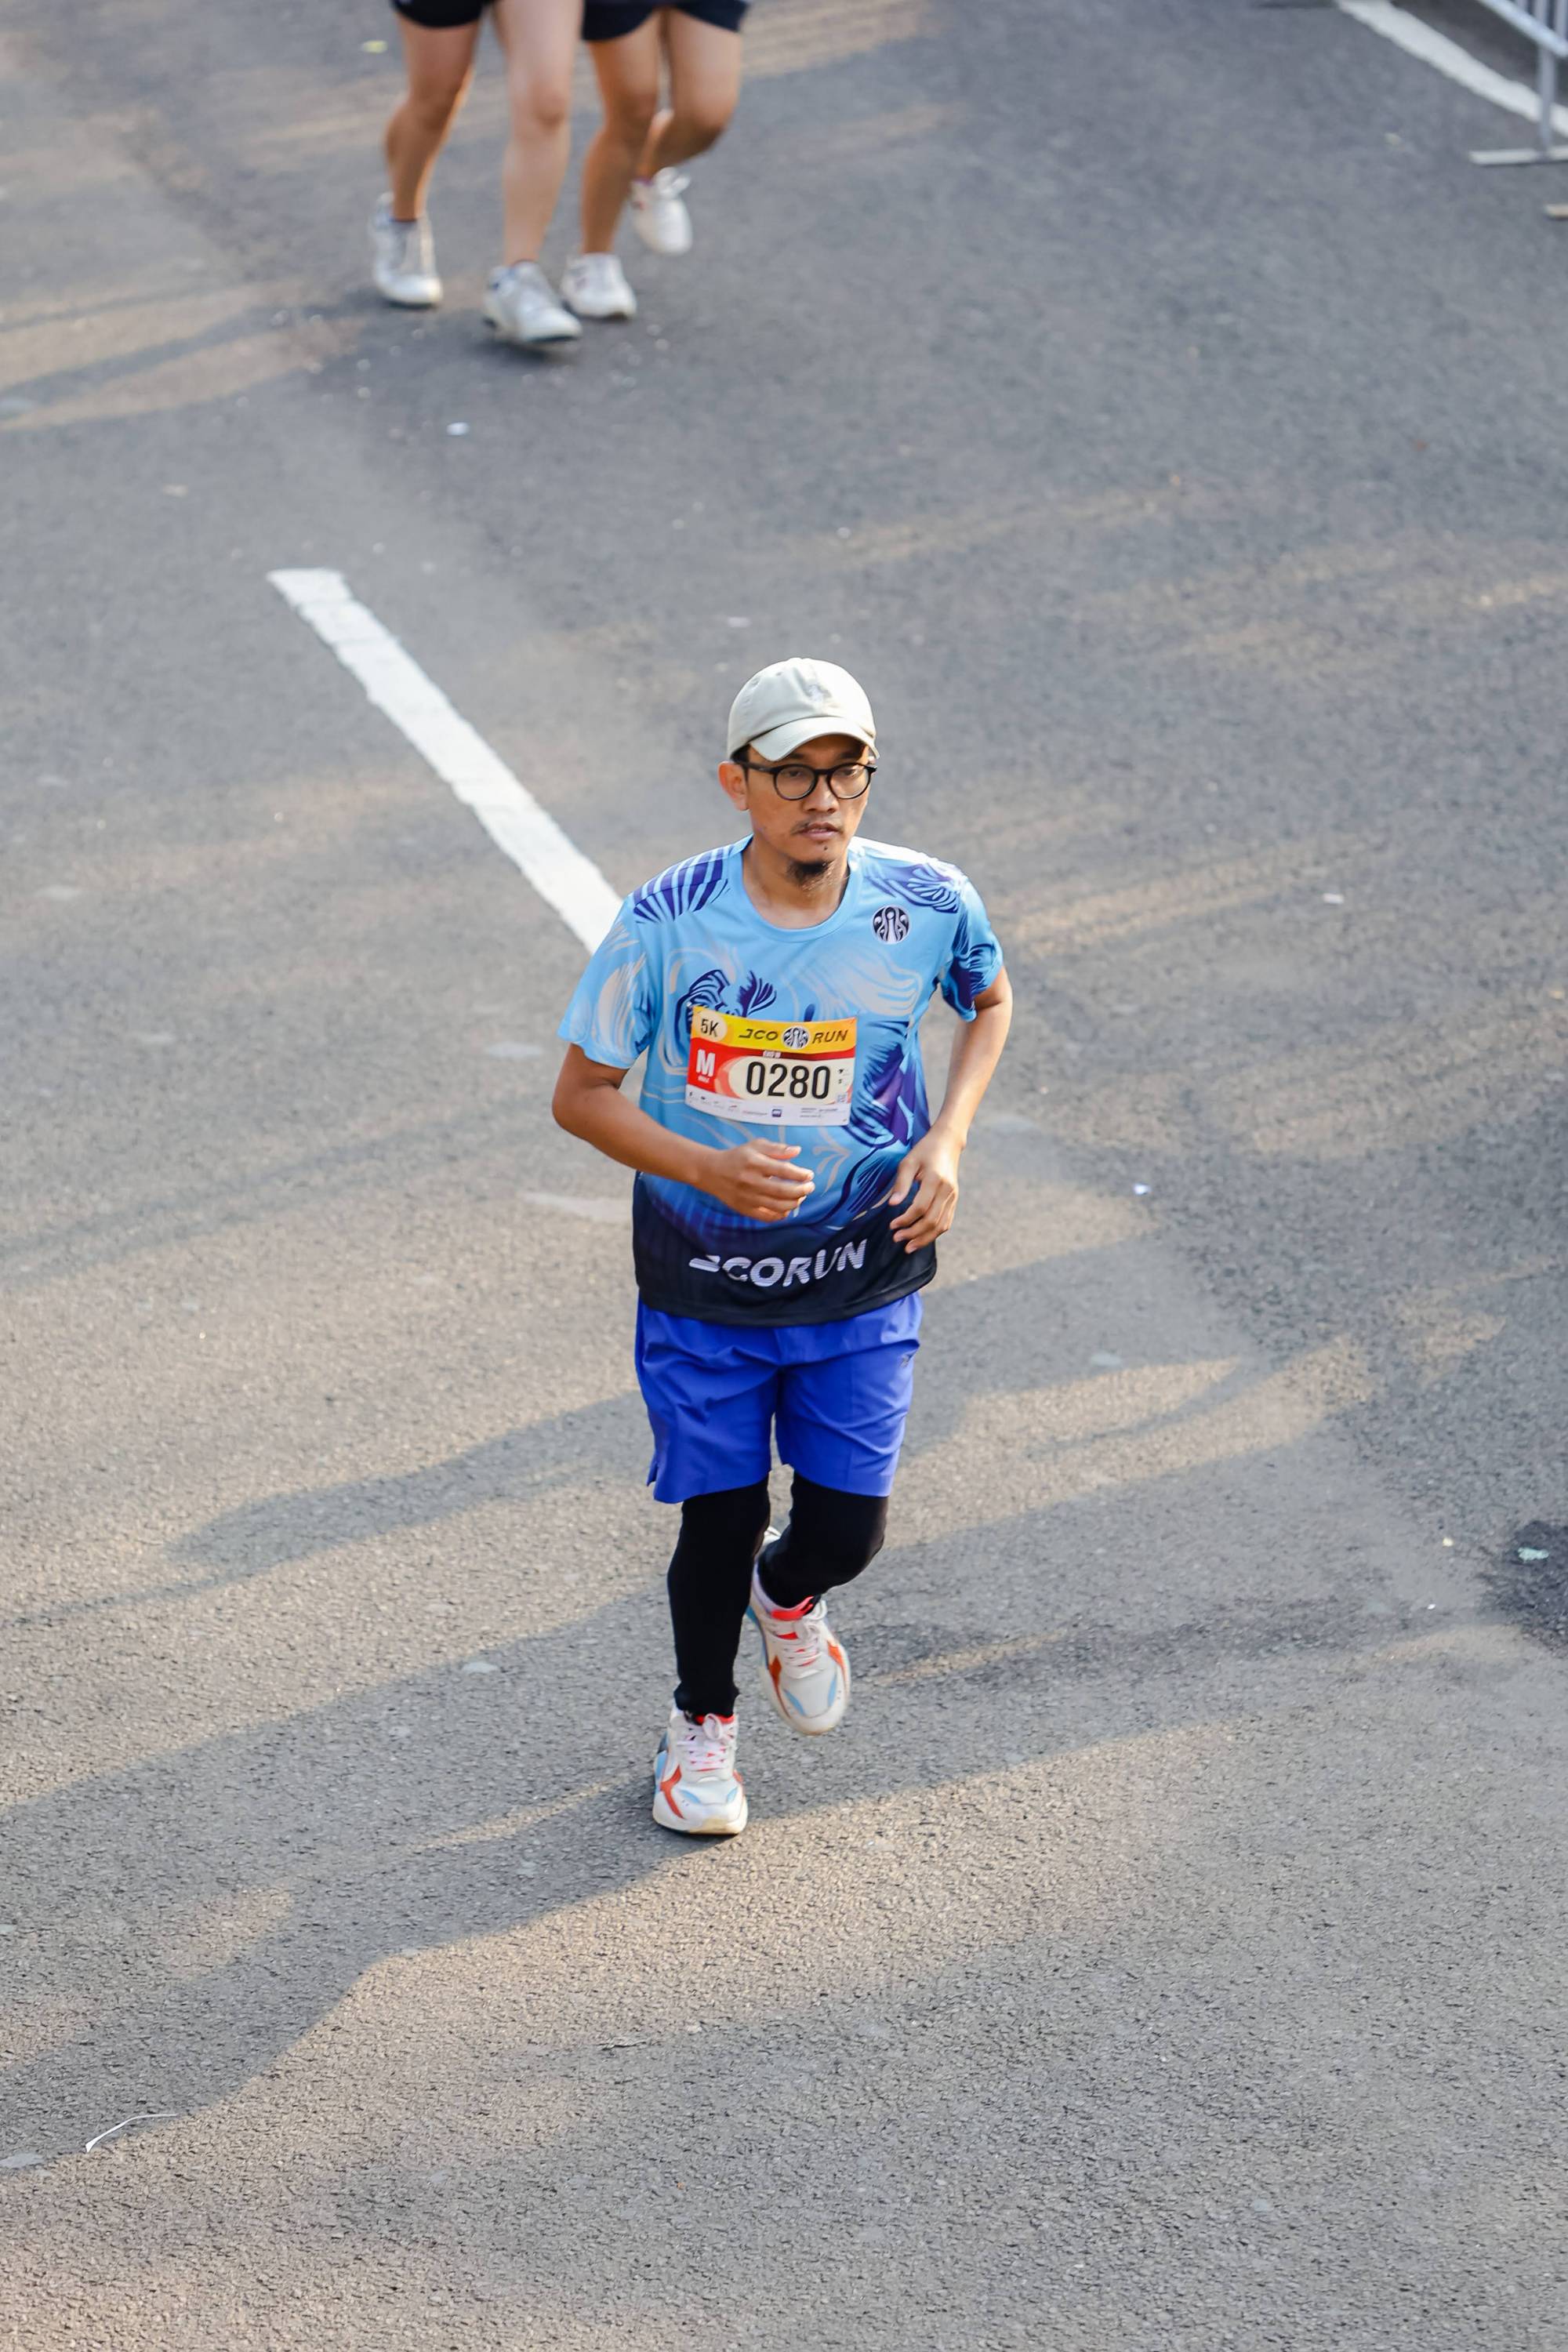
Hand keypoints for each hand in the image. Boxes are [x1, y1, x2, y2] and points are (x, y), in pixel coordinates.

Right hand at [704, 1140, 815, 1223]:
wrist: (712, 1172)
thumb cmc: (737, 1157)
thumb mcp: (755, 1146)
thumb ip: (777, 1149)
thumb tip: (797, 1151)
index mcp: (755, 1163)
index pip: (784, 1170)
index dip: (800, 1174)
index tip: (809, 1175)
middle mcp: (751, 1181)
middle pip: (783, 1190)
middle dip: (801, 1190)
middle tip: (810, 1187)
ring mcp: (748, 1197)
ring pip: (778, 1206)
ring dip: (794, 1203)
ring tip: (800, 1197)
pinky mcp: (744, 1209)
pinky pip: (767, 1217)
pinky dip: (780, 1215)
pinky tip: (787, 1208)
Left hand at [886, 1129, 961, 1252]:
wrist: (948, 1143)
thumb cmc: (924, 1151)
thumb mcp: (908, 1162)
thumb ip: (901, 1184)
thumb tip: (892, 1205)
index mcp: (935, 1179)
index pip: (920, 1207)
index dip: (906, 1219)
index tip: (892, 1225)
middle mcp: (947, 1190)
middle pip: (932, 1220)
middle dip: (913, 1233)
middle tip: (896, 1239)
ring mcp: (953, 1196)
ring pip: (941, 1225)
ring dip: (924, 1238)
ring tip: (909, 1247)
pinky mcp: (954, 1200)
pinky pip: (947, 1222)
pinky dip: (934, 1233)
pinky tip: (921, 1239)